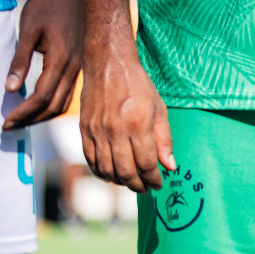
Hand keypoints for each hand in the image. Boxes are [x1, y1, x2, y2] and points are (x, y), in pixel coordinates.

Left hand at [3, 0, 84, 128]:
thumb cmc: (47, 4)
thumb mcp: (28, 31)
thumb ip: (20, 61)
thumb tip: (10, 89)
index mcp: (62, 58)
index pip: (41, 96)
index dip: (22, 113)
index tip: (5, 122)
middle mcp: (75, 64)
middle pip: (55, 104)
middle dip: (31, 119)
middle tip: (9, 126)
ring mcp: (80, 63)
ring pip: (64, 100)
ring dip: (43, 114)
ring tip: (22, 119)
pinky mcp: (79, 60)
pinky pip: (69, 90)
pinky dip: (53, 103)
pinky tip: (39, 103)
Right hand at [80, 33, 174, 191]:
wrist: (109, 65)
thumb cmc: (139, 86)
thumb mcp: (159, 108)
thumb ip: (164, 139)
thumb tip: (170, 166)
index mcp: (138, 124)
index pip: (147, 162)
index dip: (154, 178)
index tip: (160, 184)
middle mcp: (115, 130)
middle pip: (125, 171)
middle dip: (137, 185)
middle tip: (146, 188)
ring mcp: (97, 132)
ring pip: (106, 170)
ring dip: (120, 182)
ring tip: (131, 182)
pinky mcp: (84, 131)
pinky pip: (91, 160)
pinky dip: (101, 172)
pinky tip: (112, 174)